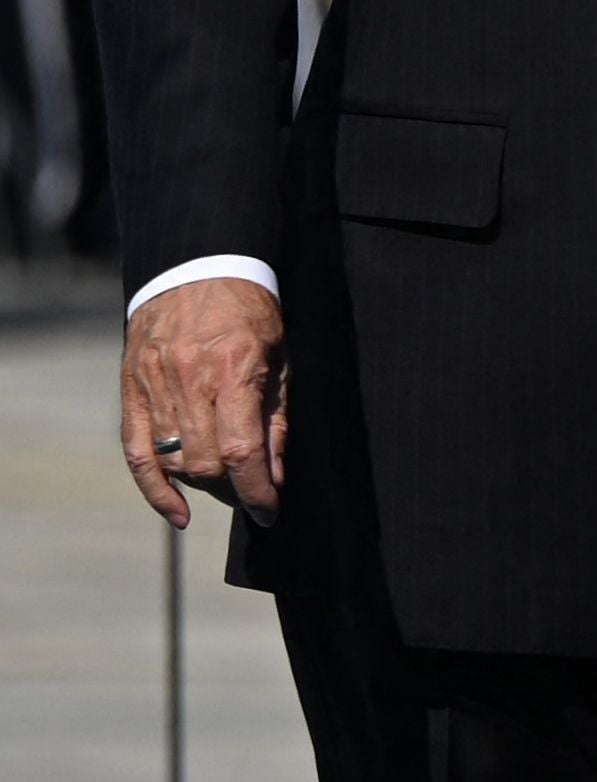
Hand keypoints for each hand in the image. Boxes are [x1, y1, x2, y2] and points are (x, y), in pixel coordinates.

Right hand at [123, 278, 283, 525]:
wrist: (196, 269)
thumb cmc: (250, 312)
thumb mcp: (280, 359)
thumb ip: (276, 419)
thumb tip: (274, 475)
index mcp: (232, 372)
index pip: (240, 451)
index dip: (256, 490)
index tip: (270, 511)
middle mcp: (188, 383)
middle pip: (205, 462)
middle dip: (234, 488)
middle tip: (253, 490)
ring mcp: (154, 388)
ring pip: (175, 460)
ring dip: (203, 484)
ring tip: (227, 483)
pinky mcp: (132, 392)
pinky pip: (137, 453)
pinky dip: (155, 488)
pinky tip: (176, 512)